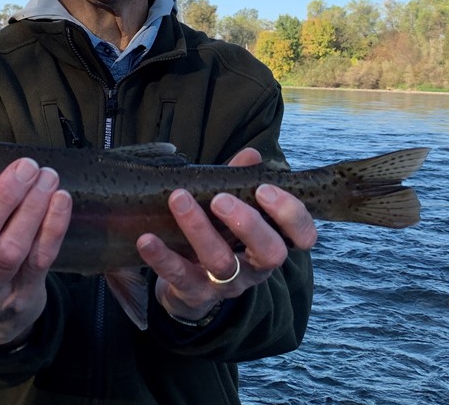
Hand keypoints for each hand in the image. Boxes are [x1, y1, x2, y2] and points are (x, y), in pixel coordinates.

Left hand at [136, 147, 316, 321]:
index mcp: (272, 242)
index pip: (302, 236)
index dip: (291, 215)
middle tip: (221, 199)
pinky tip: (146, 239)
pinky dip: (161, 258)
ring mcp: (226, 285)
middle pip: (269, 253)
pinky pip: (179, 277)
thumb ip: (241, 182)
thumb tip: (251, 154)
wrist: (189, 285)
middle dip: (248, 223)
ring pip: (221, 262)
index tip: (265, 189)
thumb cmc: (218, 236)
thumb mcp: (231, 209)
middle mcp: (255, 268)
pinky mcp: (194, 294)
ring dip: (199, 229)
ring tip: (178, 199)